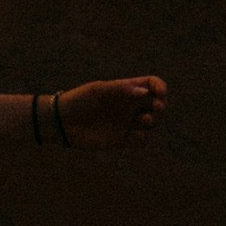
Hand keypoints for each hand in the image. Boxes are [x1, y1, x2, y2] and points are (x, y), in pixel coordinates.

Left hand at [47, 72, 166, 149]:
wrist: (63, 122)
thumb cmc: (79, 100)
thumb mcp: (98, 91)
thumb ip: (120, 90)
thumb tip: (144, 91)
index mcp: (125, 89)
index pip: (150, 84)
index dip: (160, 86)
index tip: (161, 92)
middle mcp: (129, 105)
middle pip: (155, 104)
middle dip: (161, 104)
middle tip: (158, 106)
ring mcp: (126, 122)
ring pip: (150, 122)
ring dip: (151, 121)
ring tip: (142, 119)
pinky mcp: (121, 139)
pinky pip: (140, 141)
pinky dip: (142, 139)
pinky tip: (134, 136)